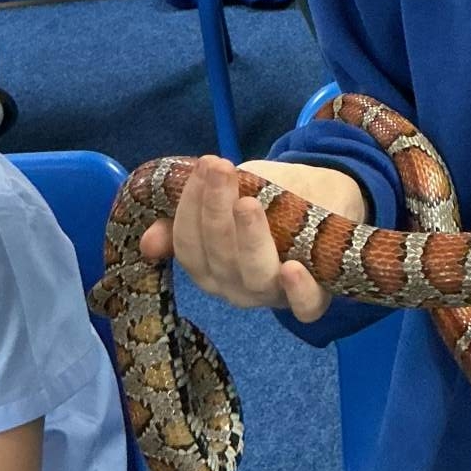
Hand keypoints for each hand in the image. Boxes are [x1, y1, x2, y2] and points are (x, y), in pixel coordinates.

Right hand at [137, 154, 366, 319]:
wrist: (324, 194)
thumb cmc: (269, 197)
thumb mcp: (229, 194)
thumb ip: (191, 212)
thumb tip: (146, 242)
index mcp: (208, 265)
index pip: (188, 243)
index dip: (190, 205)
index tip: (204, 164)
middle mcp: (234, 286)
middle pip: (218, 257)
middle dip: (215, 210)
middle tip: (221, 169)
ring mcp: (271, 294)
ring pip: (253, 278)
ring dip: (249, 240)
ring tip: (248, 204)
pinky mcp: (311, 297)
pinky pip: (304, 306)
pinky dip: (297, 290)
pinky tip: (292, 267)